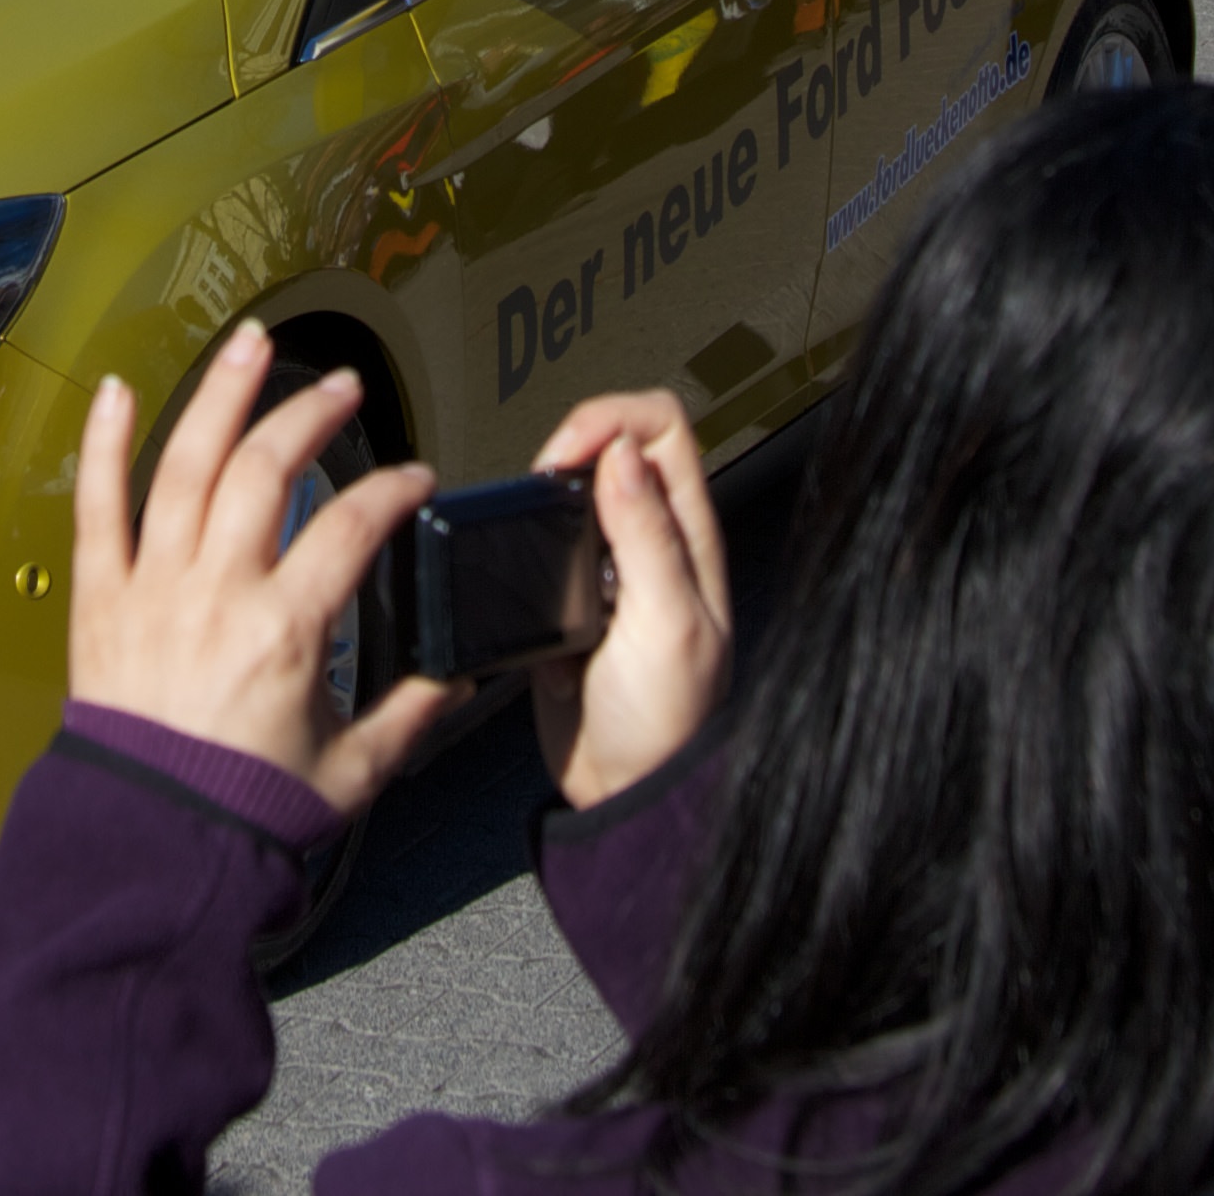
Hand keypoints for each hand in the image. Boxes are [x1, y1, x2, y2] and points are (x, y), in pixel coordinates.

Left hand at [69, 322, 452, 818]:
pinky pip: (96, 507)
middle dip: (312, 414)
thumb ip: (409, 715)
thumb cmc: (241, 812)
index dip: (391, 491)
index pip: (350, 526)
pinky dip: (102, 445)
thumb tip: (453, 680)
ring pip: (185, 464)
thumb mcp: (350, 770)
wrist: (151, 844)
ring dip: (220, 394)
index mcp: (284, 630)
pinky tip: (114, 392)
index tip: (412, 478)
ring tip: (252, 344)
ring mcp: (152, 586)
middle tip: (343, 388)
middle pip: (266, 469)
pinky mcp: (99, 598)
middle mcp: (216, 592)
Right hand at [524, 390, 730, 809]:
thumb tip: (619, 453)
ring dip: (542, 507)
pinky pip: (538, 551)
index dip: (609, 421)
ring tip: (534, 537)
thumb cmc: (669, 723)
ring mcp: (609, 570)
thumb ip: (646, 536)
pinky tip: (534, 591)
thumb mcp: (667, 623)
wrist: (625, 793)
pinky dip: (525, 557)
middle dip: (566, 453)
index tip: (564, 457)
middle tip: (540, 490)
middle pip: (611, 446)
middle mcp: (652, 541)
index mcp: (688, 534)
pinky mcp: (569, 600)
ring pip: (569, 496)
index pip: (661, 427)